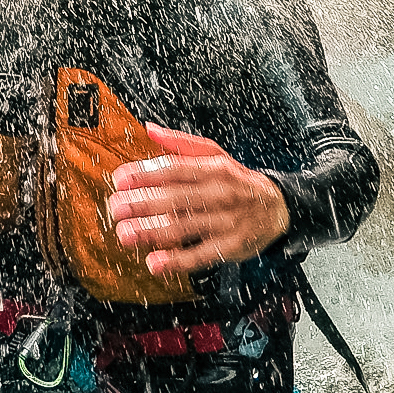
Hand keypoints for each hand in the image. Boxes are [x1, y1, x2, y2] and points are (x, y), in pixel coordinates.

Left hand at [107, 125, 290, 276]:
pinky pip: (201, 255)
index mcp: (214, 168)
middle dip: (143, 203)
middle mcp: (220, 193)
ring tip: (125, 234)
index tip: (120, 179)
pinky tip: (154, 263)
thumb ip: (181, 144)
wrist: (278, 209)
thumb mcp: (216, 155)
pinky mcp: (231, 246)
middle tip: (115, 208)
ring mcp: (226, 222)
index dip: (146, 174)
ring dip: (152, 231)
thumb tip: (150, 129)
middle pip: (176, 198)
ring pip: (185, 226)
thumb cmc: (238, 181)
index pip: (176, 169)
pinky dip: (177, 261)